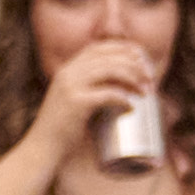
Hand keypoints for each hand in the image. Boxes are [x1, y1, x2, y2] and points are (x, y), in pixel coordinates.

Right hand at [48, 32, 175, 148]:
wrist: (43, 146)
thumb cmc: (64, 127)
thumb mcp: (75, 98)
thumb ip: (92, 87)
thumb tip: (126, 84)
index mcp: (67, 69)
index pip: (99, 47)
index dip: (123, 49)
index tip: (143, 60)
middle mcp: (68, 72)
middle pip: (109, 57)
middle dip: (135, 64)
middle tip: (150, 79)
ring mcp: (70, 86)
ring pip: (110, 70)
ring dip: (133, 78)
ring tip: (146, 92)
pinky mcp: (75, 102)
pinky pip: (108, 94)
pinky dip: (124, 98)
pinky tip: (131, 107)